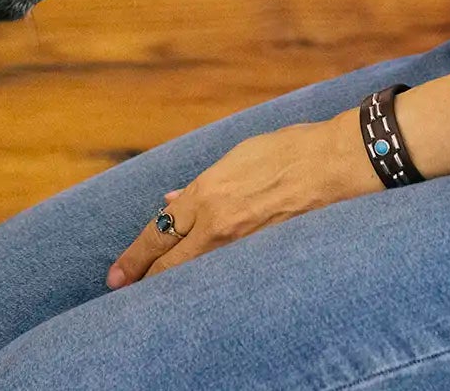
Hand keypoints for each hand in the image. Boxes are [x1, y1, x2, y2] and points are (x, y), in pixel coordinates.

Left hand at [107, 115, 375, 287]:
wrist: (333, 164)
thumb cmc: (286, 151)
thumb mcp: (235, 157)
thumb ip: (201, 183)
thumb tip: (173, 198)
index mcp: (206, 192)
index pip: (158, 231)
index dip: (134, 256)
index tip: (116, 274)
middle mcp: (217, 222)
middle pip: (169, 263)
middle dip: (143, 279)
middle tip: (123, 292)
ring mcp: (242, 244)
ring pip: (196, 275)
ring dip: (174, 286)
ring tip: (154, 297)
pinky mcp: (265, 257)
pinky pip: (228, 275)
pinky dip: (210, 284)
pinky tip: (201, 293)